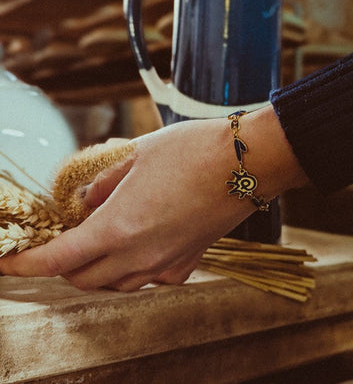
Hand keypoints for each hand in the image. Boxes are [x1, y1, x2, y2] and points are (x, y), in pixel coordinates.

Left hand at [0, 106, 306, 290]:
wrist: (247, 164)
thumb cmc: (194, 150)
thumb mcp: (136, 154)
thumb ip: (103, 183)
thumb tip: (86, 202)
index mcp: (121, 225)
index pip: (59, 259)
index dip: (26, 264)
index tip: (8, 265)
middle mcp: (140, 254)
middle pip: (83, 278)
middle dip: (62, 263)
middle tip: (62, 237)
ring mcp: (165, 264)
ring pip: (114, 283)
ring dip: (95, 267)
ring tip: (99, 237)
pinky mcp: (186, 265)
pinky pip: (145, 278)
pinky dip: (129, 266)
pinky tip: (138, 239)